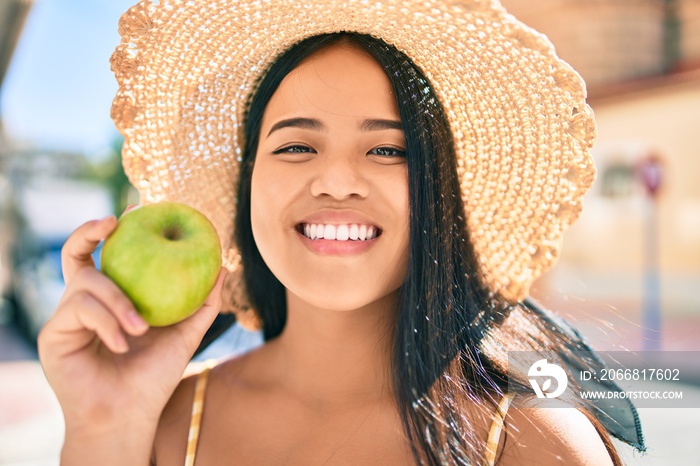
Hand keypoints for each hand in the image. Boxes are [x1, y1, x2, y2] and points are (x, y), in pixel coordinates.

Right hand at [38, 213, 223, 434]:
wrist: (130, 414)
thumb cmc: (155, 375)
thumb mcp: (186, 333)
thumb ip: (203, 301)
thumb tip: (222, 264)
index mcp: (111, 298)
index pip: (105, 256)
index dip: (112, 230)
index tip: (135, 209)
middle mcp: (85, 302)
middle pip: (75, 254)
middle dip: (88, 231)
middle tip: (114, 222)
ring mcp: (66, 317)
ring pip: (86, 283)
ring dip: (118, 302)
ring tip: (140, 329)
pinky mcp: (53, 334)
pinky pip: (80, 309)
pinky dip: (106, 322)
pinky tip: (122, 343)